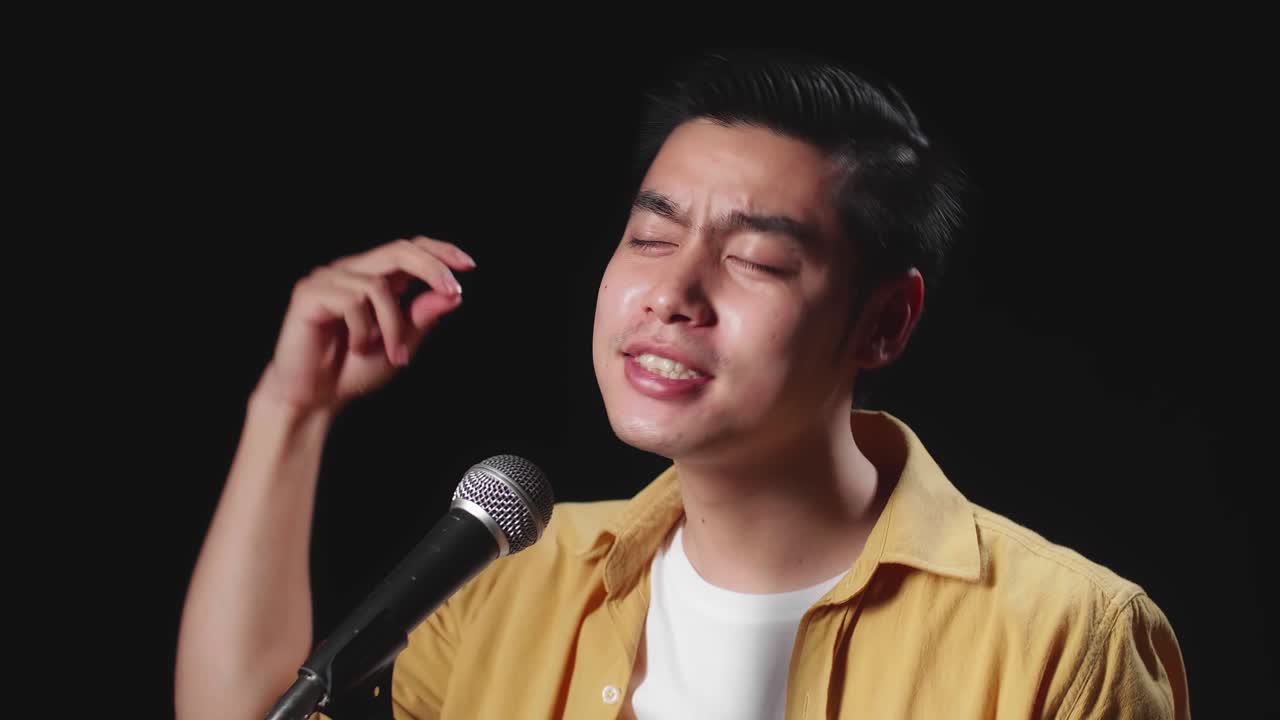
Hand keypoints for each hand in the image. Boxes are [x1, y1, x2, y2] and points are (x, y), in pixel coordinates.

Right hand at [255, 236, 474, 413]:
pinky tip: (356, 349)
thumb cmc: (351, 370)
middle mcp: (351, 271)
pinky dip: (364, 331)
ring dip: (393, 326)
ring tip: (391, 355)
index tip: (469, 265)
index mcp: (374, 279)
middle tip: (454, 292)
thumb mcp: (399, 343)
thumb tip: (452, 295)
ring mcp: (328, 279)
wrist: (313, 398)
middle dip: (432, 268)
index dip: (439, 252)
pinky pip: (352, 301)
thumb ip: (421, 318)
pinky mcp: (309, 293)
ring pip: (377, 285)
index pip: (409, 249)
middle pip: (398, 250)